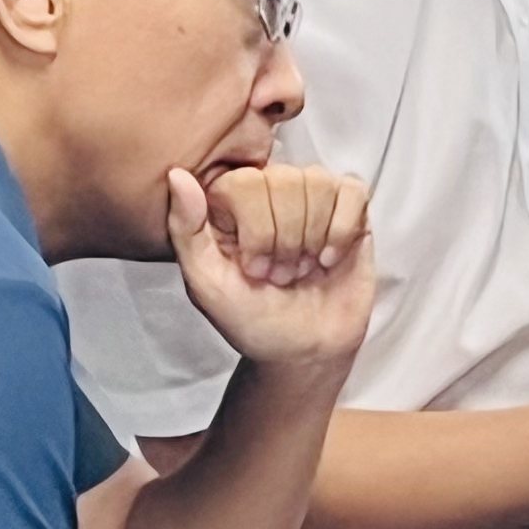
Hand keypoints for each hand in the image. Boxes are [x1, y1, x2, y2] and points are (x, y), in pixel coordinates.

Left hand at [169, 163, 375, 373]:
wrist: (303, 352)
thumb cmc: (251, 319)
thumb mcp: (206, 284)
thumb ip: (185, 230)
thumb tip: (177, 176)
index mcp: (231, 201)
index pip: (245, 181)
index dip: (255, 230)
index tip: (253, 269)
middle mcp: (271, 190)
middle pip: (284, 180)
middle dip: (285, 240)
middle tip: (281, 275)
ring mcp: (312, 197)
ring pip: (318, 182)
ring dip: (312, 238)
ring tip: (304, 269)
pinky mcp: (350, 210)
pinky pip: (352, 191)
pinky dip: (341, 230)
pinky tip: (329, 259)